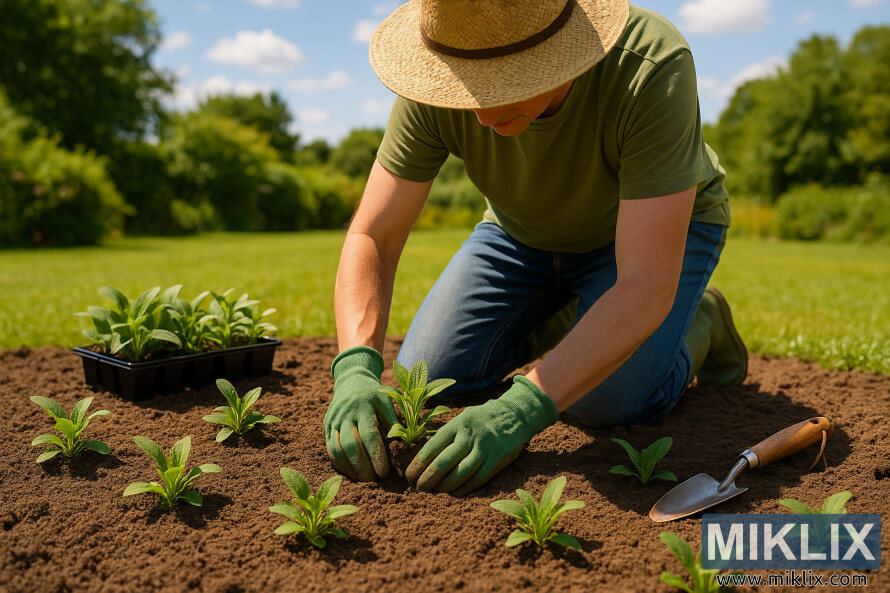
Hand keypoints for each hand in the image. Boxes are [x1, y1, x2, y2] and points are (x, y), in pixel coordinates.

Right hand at [324, 346, 397, 480]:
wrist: (352, 380)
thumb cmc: (375, 395)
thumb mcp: (388, 402)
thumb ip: (394, 423)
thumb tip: (402, 447)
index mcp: (363, 406)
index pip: (369, 435)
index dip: (376, 456)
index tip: (384, 473)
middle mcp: (345, 413)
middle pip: (350, 445)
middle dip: (362, 466)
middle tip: (374, 481)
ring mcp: (333, 420)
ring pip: (336, 449)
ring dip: (350, 468)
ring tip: (363, 480)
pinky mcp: (326, 426)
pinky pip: (330, 449)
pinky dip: (340, 464)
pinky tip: (351, 473)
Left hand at [406, 375, 557, 493]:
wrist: (515, 415)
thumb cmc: (481, 419)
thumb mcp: (462, 418)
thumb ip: (447, 435)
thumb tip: (424, 456)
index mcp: (457, 425)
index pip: (432, 447)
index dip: (418, 464)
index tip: (409, 476)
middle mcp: (469, 436)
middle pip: (443, 463)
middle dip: (427, 478)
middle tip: (419, 488)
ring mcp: (484, 449)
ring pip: (459, 473)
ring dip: (444, 486)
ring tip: (434, 492)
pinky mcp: (497, 460)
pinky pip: (478, 479)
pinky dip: (464, 488)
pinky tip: (454, 493)